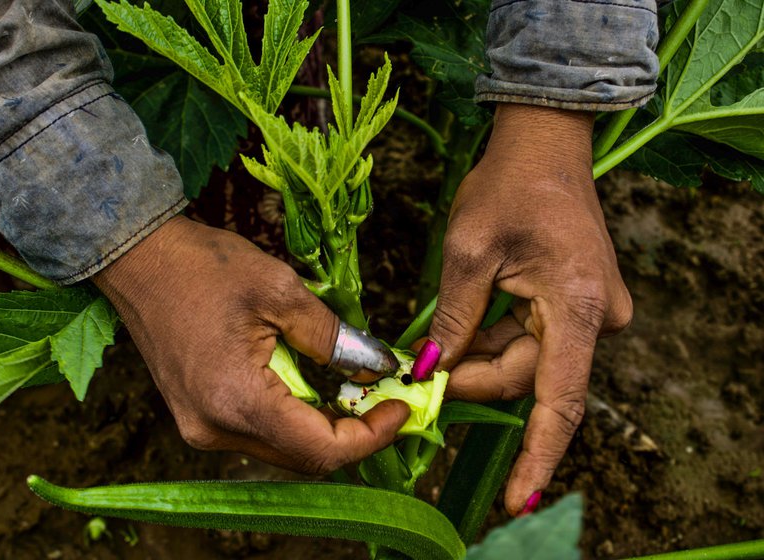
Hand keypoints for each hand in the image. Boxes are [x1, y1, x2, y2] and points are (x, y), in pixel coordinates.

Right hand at [93, 216, 408, 473]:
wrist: (138, 259)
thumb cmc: (203, 267)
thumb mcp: (281, 291)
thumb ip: (333, 337)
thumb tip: (376, 366)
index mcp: (236, 401)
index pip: (321, 450)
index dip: (371, 436)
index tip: (400, 407)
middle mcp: (215, 430)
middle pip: (303, 457)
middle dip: (353, 432)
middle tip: (384, 396)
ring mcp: (201, 427)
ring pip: (282, 448)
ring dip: (323, 425)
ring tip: (353, 387)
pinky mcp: (197, 415)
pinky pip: (259, 431)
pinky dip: (294, 416)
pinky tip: (311, 383)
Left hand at [426, 103, 632, 513]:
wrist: (544, 144)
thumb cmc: (509, 186)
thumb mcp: (469, 252)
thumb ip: (455, 320)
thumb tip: (431, 371)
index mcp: (580, 307)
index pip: (559, 399)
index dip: (537, 454)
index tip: (519, 498)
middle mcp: (595, 319)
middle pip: (528, 378)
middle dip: (473, 382)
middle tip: (419, 383)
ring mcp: (588, 314)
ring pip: (525, 362)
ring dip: (478, 361)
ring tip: (432, 353)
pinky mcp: (573, 306)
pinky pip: (529, 340)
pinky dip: (491, 342)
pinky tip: (459, 335)